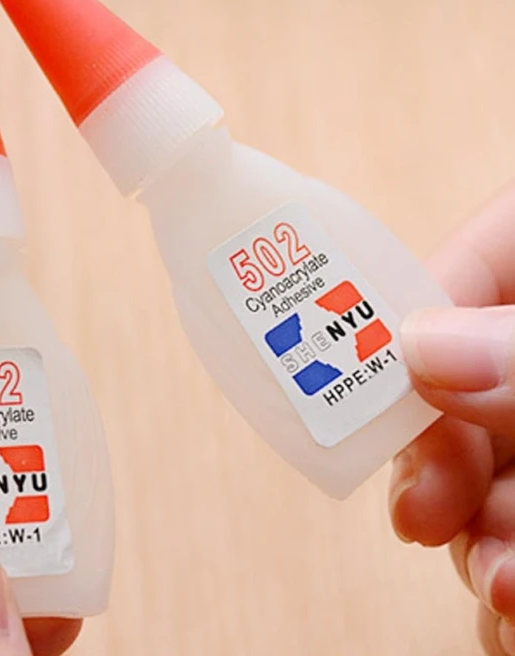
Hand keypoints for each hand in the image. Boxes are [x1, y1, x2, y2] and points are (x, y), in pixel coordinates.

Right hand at [389, 181, 514, 654]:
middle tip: (424, 524)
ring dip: (483, 538)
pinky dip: (511, 564)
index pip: (458, 275)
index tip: (377, 406)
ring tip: (496, 590)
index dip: (403, 341)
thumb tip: (418, 350)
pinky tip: (512, 604)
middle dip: (441, 466)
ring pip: (493, 469)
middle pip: (462, 390)